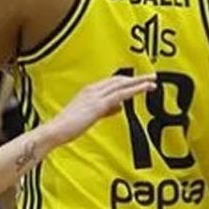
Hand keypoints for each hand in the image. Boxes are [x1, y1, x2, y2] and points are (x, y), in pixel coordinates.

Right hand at [42, 73, 156, 146]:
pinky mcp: (99, 104)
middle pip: (119, 80)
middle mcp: (93, 89)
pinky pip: (122, 94)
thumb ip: (104, 110)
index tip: (137, 81)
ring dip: (139, 82)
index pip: (111, 82)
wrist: (55, 131)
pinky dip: (136, 89)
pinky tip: (146, 88)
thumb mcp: (89, 116)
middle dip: (135, 79)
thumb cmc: (68, 127)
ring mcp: (96, 96)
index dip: (126, 81)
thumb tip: (119, 107)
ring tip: (153, 81)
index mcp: (89, 91)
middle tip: (150, 78)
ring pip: (122, 84)